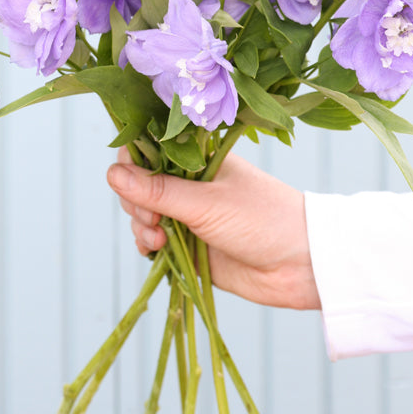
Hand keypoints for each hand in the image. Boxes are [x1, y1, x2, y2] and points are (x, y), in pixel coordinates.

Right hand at [107, 149, 320, 310]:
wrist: (301, 264)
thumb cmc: (262, 218)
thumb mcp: (207, 202)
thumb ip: (159, 190)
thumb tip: (111, 173)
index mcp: (196, 157)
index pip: (149, 149)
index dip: (132, 164)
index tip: (133, 183)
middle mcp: (189, 182)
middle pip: (139, 182)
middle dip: (135, 200)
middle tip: (153, 216)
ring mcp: (188, 214)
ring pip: (143, 212)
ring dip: (141, 224)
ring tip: (159, 238)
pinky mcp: (189, 246)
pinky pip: (153, 241)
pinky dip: (148, 245)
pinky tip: (157, 250)